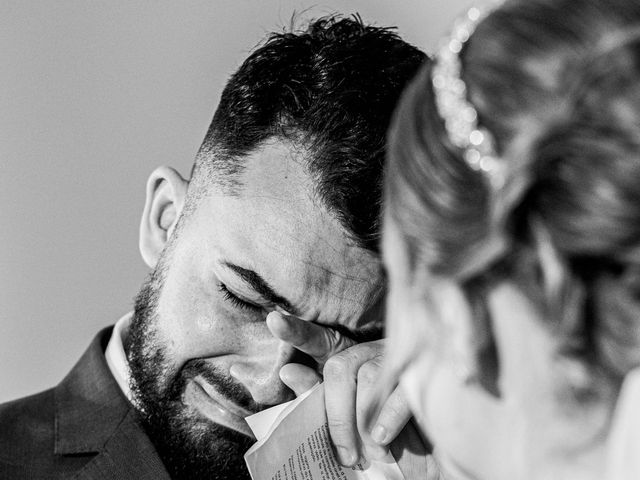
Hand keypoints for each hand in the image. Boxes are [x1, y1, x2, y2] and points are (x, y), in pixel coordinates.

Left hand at [266, 311, 412, 466]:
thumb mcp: (344, 420)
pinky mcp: (422, 375)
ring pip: (369, 378)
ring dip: (364, 421)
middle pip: (340, 367)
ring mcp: (396, 361)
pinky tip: (383, 438)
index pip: (318, 341)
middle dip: (337, 415)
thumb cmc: (379, 435)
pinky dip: (388, 417)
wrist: (426, 455)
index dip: (297, 331)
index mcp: (347, 361)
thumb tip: (288, 371)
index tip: (274, 320)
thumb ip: (317, 399)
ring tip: (369, 453)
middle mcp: (369, 354)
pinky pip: (400, 391)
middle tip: (344, 454)